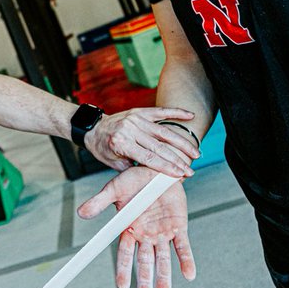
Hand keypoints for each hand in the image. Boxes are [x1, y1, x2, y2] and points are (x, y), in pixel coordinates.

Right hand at [79, 166, 194, 287]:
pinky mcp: (179, 228)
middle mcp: (145, 235)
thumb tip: (80, 213)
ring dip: (164, 278)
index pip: (125, 254)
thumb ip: (100, 201)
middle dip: (145, 282)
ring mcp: (162, 233)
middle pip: (144, 262)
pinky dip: (186, 261)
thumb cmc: (136, 178)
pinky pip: (183, 247)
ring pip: (162, 259)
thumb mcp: (116, 187)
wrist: (160, 168)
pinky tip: (188, 275)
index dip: (124, 270)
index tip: (122, 287)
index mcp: (129, 228)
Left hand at [82, 107, 198, 175]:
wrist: (93, 128)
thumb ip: (134, 168)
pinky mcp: (139, 111)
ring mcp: (135, 119)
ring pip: (164, 131)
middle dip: (178, 160)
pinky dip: (176, 112)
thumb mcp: (114, 163)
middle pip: (159, 147)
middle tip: (191, 170)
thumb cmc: (103, 148)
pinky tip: (190, 116)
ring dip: (181, 143)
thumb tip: (156, 176)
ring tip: (195, 152)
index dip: (166, 167)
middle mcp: (129, 129)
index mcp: (121, 144)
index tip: (181, 174)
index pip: (149, 158)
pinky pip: (160, 111)